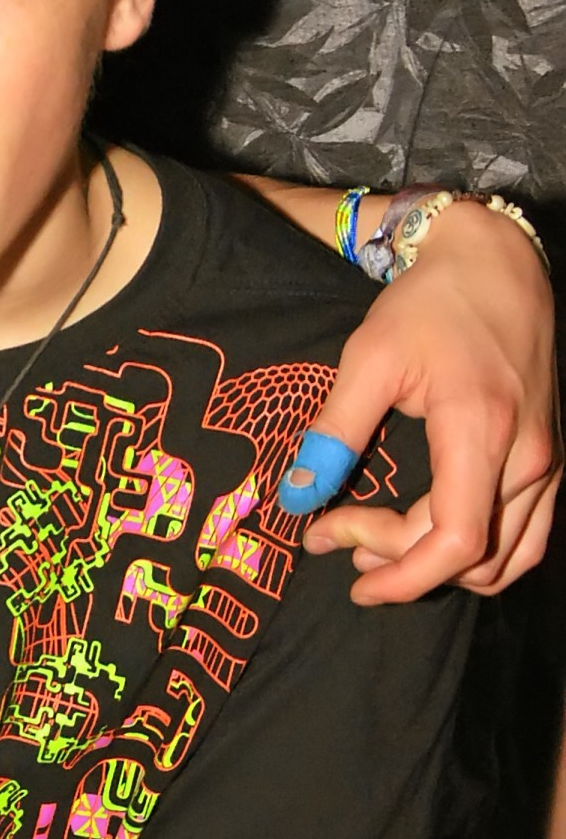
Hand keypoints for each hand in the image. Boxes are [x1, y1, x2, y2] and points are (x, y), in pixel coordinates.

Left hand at [298, 200, 558, 603]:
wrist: (496, 263)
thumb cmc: (430, 304)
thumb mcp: (370, 357)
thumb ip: (336, 430)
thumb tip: (298, 495)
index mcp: (482, 431)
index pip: (456, 542)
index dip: (399, 574)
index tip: (339, 562)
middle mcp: (528, 457)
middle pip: (472, 556)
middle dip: (399, 561)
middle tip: (337, 536)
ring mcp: (548, 462)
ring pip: (507, 558)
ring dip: (443, 568)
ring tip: (379, 549)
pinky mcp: (550, 459)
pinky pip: (526, 536)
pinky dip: (482, 555)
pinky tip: (431, 539)